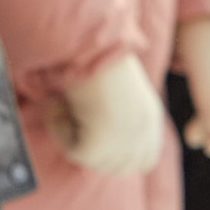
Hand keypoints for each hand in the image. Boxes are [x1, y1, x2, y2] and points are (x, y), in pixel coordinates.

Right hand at [48, 54, 166, 175]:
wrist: (89, 41)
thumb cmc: (97, 54)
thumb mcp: (115, 90)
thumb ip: (112, 115)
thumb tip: (86, 129)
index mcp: (150, 117)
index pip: (144, 161)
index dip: (118, 156)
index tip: (91, 137)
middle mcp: (143, 133)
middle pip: (116, 168)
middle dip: (92, 149)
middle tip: (72, 119)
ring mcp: (124, 141)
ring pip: (92, 161)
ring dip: (74, 136)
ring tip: (64, 103)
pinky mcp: (100, 143)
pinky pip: (73, 151)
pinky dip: (60, 129)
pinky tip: (59, 103)